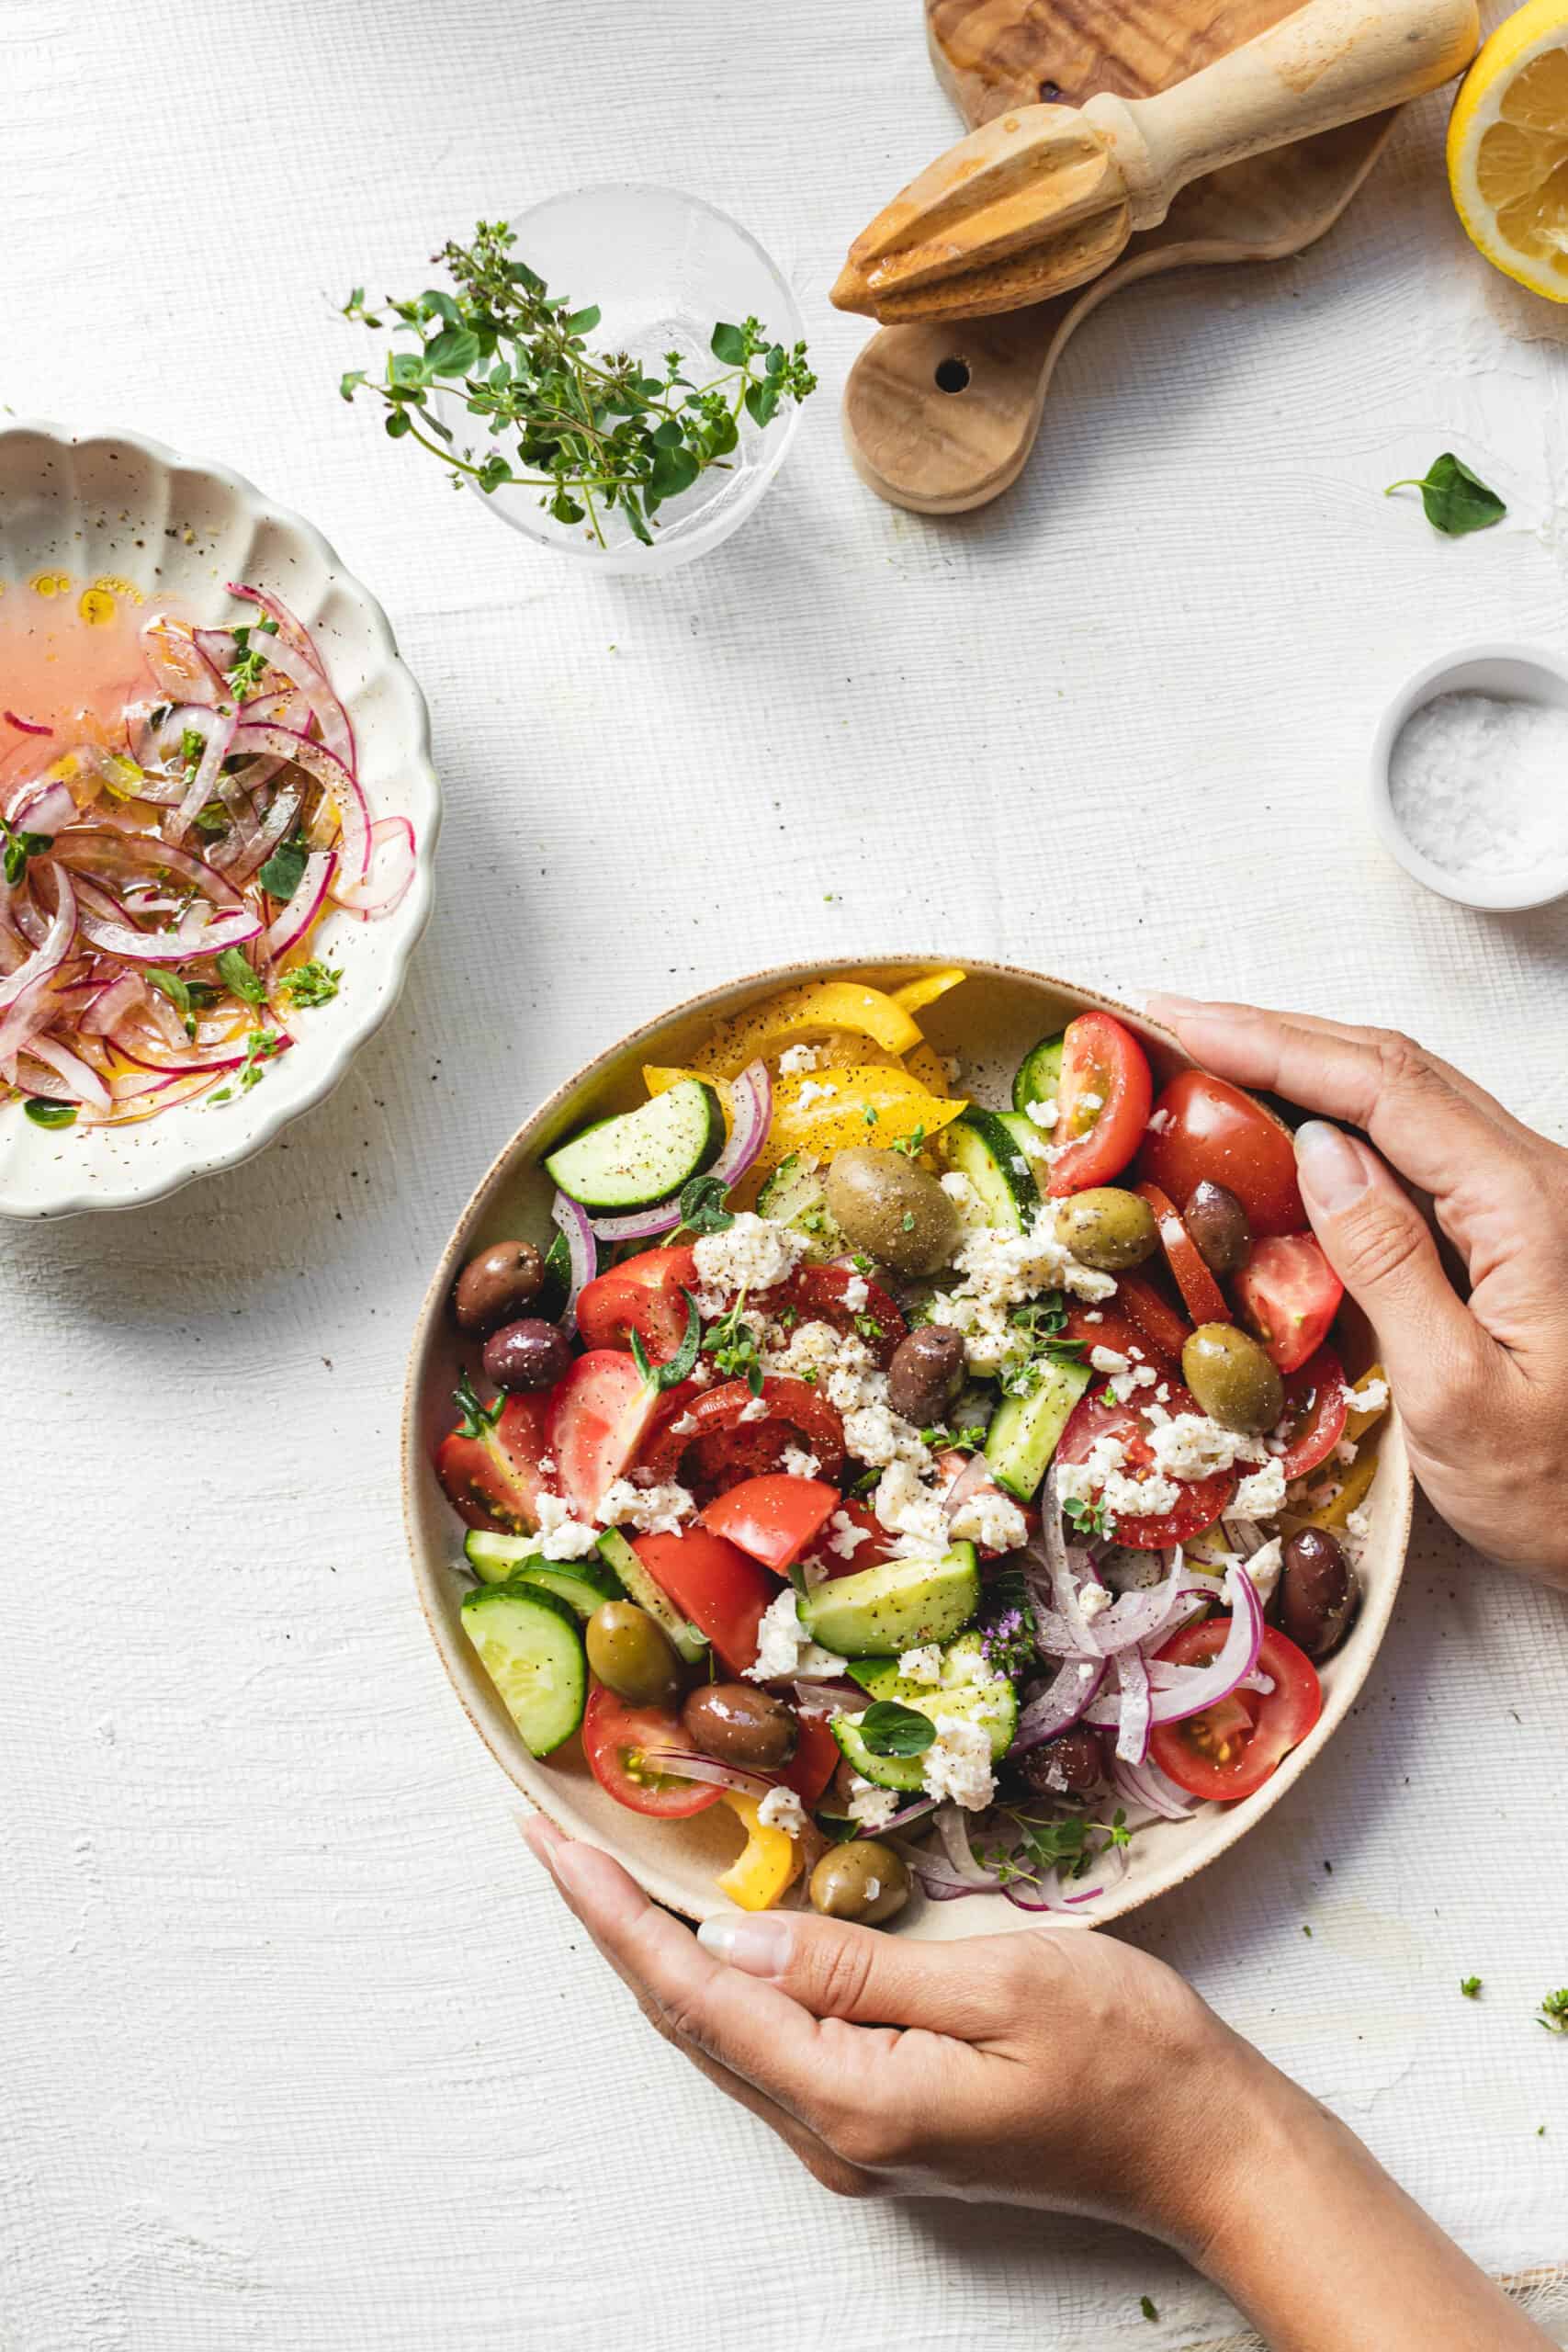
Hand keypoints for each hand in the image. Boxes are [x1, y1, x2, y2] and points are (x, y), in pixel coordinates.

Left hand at [522, 1813, 1260, 2234]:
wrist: (1205, 2147)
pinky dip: (718, 1982)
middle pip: (689, 2020)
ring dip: (657, 1952)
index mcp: (853, 2098)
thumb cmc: (1125, 2053)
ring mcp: (855, 2138)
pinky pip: (769, 2046)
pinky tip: (707, 1931)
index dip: (614, 1915)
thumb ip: (855, 1968)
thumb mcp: (997, 1983)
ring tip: (605, 1870)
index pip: (696, 1996)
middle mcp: (834, 2133)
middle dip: (615, 1926)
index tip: (550, 1842)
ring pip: (721, 2036)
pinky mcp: (883, 2124)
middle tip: (555, 1836)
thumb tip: (730, 1940)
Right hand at [1147, 997, 1567, 1588]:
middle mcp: (1535, 1181)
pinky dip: (1339, 1115)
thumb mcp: (1457, 1398)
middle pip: (1393, 1069)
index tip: (1185, 1024)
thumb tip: (1319, 1153)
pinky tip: (1288, 1127)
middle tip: (1174, 1023)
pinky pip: (1416, 1144)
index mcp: (1524, 1205)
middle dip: (1277, 1034)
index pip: (1383, 1087)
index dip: (1274, 1043)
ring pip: (1405, 1097)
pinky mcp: (1512, 1230)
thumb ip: (1388, 1266)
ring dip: (1305, 1066)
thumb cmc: (1561, 1488)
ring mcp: (1526, 1201)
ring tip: (1211, 1058)